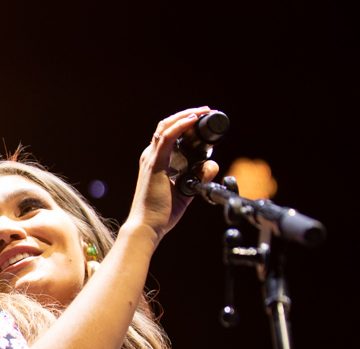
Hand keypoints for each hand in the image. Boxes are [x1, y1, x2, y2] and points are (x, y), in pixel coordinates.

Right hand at [129, 107, 219, 242]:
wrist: (147, 227)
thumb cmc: (161, 213)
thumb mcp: (185, 191)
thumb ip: (198, 177)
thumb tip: (212, 165)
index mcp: (155, 162)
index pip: (168, 135)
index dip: (184, 124)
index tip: (201, 121)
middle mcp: (150, 157)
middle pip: (167, 125)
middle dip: (187, 115)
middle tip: (205, 111)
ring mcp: (151, 159)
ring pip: (166, 126)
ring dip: (185, 116)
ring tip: (202, 111)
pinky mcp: (155, 164)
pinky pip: (168, 137)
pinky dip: (181, 126)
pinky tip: (193, 120)